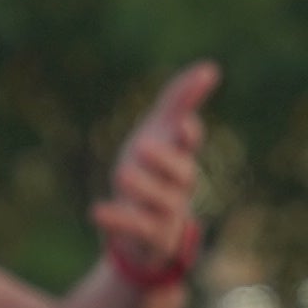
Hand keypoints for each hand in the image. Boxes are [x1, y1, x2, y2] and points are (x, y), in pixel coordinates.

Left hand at [91, 62, 219, 281]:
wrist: (145, 230)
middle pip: (182, 175)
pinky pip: (137, 230)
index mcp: (180, 157)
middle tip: (141, 147)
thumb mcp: (160, 132)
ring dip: (143, 188)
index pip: (189, 145)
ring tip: (121, 174)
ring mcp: (168, 214)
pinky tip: (96, 211)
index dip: (187, 135)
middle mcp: (179, 187)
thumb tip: (210, 68)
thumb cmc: (154, 170)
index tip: (183, 125)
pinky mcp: (152, 239)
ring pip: (162, 204)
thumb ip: (180, 100)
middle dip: (164, 161)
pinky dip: (118, 220)